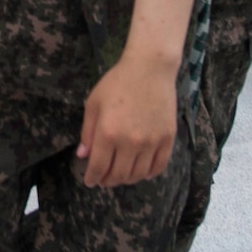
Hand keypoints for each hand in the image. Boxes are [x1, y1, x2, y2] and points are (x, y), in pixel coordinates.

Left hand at [77, 54, 177, 187]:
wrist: (149, 70)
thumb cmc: (116, 84)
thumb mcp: (93, 104)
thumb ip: (88, 132)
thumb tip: (83, 156)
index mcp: (108, 133)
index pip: (99, 167)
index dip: (93, 178)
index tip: (90, 181)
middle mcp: (131, 142)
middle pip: (119, 174)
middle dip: (108, 181)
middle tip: (103, 180)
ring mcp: (151, 142)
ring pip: (139, 174)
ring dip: (127, 179)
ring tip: (120, 176)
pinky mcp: (167, 139)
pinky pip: (159, 166)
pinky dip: (149, 174)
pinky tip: (142, 172)